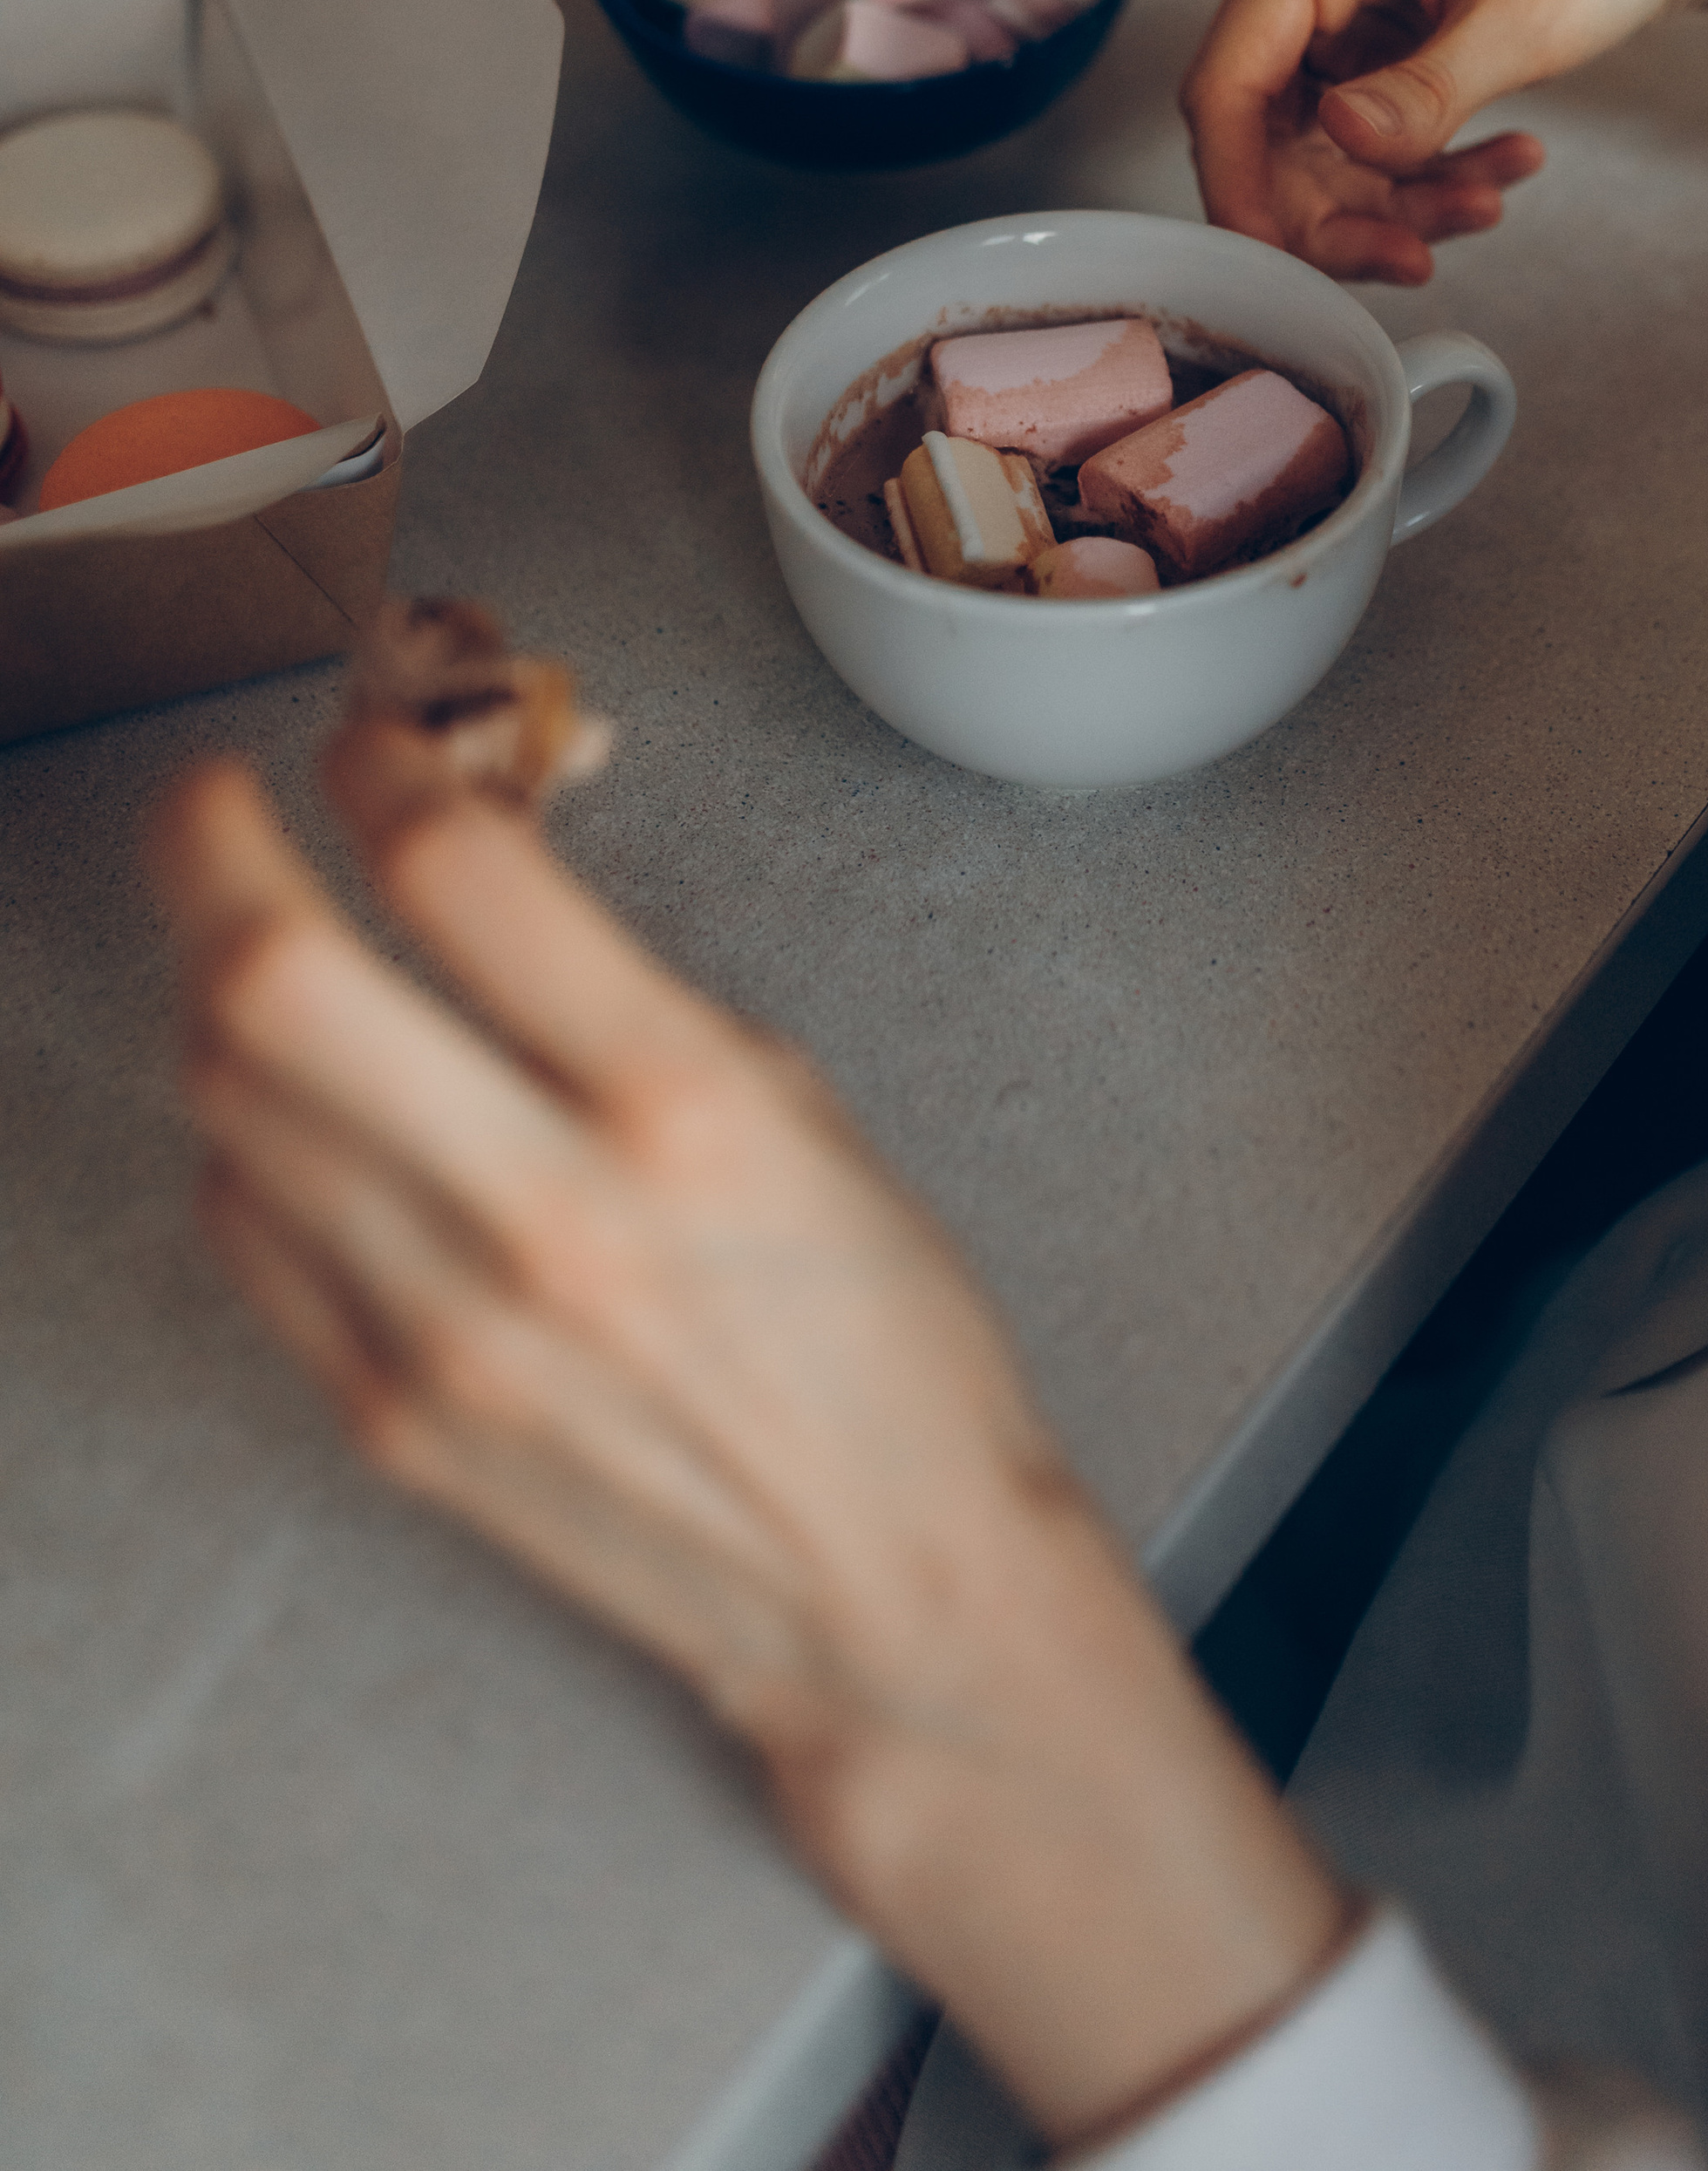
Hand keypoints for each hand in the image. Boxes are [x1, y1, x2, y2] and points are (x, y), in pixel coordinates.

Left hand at [150, 728, 1342, 2144]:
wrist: (880, 1583)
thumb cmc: (875, 1336)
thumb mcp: (795, 1103)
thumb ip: (620, 985)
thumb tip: (473, 856)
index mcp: (680, 1106)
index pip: (460, 876)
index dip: (383, 766)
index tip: (368, 741)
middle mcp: (543, 1213)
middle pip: (274, 984)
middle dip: (210, 846)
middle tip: (212, 797)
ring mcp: (440, 1328)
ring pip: (228, 1100)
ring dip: (216, 985)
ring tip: (256, 942)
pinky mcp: (384, 1414)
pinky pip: (246, 1230)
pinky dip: (249, 1138)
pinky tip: (302, 1109)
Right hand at [1184, 0, 1707, 280]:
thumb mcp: (1525, 14)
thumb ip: (1427, 91)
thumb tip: (1341, 145)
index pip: (1226, 78)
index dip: (1240, 184)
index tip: (1286, 264)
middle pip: (1265, 132)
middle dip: (1339, 210)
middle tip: (1421, 258)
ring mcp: (1339, 6)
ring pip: (1322, 151)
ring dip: (1398, 199)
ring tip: (1492, 204)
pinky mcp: (1377, 43)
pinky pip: (1372, 141)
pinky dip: (1430, 174)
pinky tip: (1508, 168)